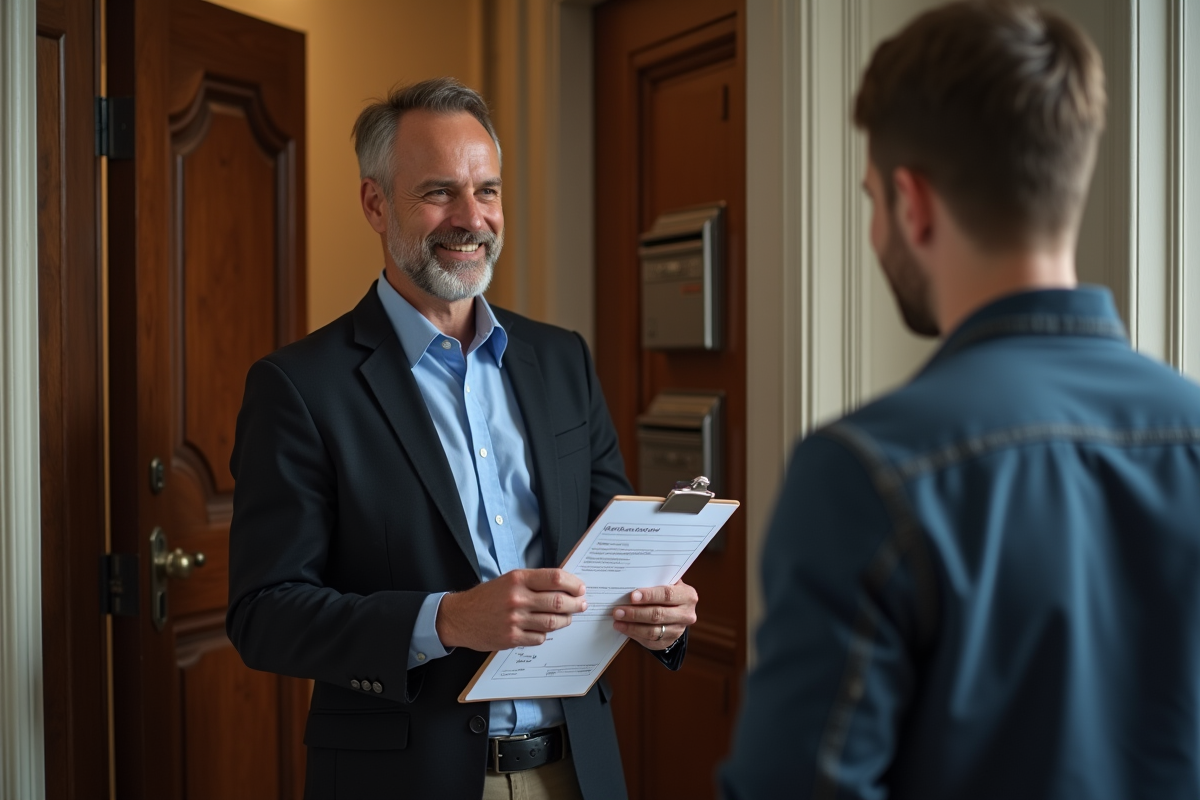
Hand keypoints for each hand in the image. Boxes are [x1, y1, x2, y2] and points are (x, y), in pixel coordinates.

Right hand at [435, 568, 586, 650]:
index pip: (555, 578)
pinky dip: (546, 634)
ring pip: (552, 622)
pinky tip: (544, 629)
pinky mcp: (511, 638)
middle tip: (581, 605)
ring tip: (568, 618)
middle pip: (558, 602)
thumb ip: (533, 582)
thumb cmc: (486, 597)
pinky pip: (539, 638)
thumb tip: (563, 586)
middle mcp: (517, 598)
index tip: (580, 588)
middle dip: (576, 604)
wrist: (460, 617)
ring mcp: (514, 620)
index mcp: (517, 579)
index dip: (573, 584)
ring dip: (565, 620)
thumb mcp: (508, 580)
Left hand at [612, 581, 697, 650]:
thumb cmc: (667, 593)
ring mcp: (678, 630)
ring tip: (617, 620)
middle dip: (635, 613)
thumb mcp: (667, 583)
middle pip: (658, 615)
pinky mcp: (668, 642)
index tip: (632, 596)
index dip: (649, 596)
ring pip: (652, 631)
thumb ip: (655, 582)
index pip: (667, 595)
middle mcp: (686, 614)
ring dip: (632, 626)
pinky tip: (623, 628)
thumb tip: (631, 582)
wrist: (677, 611)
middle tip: (618, 611)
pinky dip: (633, 634)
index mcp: (688, 596)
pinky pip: (649, 640)